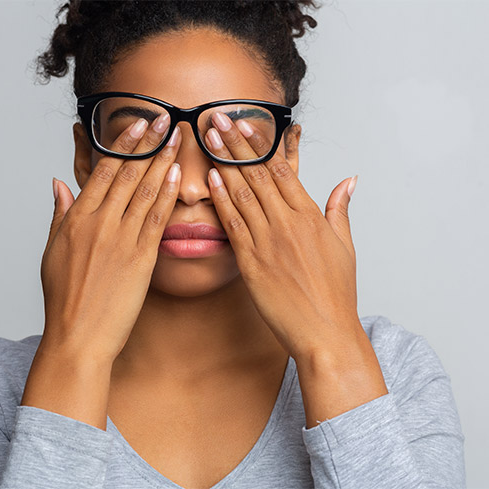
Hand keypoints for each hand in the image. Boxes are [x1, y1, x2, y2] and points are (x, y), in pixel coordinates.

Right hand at [40, 114, 180, 362]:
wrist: (78, 336)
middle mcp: (100, 223)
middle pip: (128, 174)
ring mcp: (122, 239)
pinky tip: (177, 176)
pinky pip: (157, 219)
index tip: (138, 124)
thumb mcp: (51, 252)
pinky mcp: (142, 258)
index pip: (103, 171)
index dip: (123, 144)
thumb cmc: (63, 298)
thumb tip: (59, 183)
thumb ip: (58, 213)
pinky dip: (168, 195)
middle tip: (166, 118)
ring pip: (146, 191)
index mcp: (77, 219)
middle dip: (148, 143)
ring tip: (177, 138)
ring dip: (163, 161)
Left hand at [203, 112, 361, 360]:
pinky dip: (221, 200)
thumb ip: (340, 209)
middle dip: (236, 143)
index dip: (261, 144)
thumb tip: (349, 180)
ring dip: (223, 163)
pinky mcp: (251, 262)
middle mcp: (288, 223)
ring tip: (209, 139)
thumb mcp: (345, 245)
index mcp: (310, 216)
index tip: (245, 123)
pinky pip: (233, 225)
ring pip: (242, 193)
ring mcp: (268, 241)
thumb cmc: (336, 292)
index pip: (282, 169)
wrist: (325, 332)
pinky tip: (210, 179)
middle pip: (258, 174)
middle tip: (217, 118)